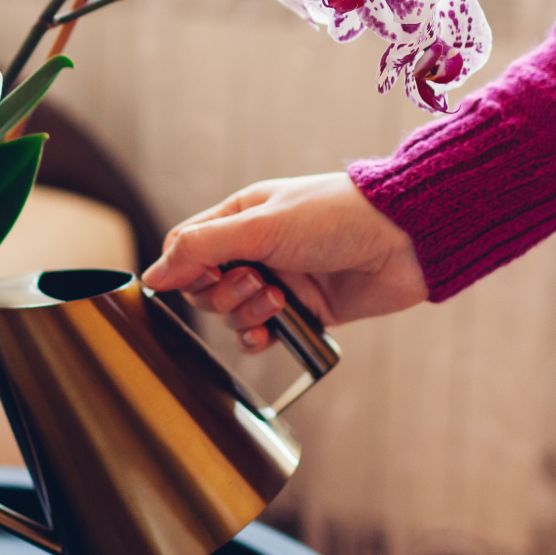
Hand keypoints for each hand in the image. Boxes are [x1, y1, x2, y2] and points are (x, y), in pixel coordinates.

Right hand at [141, 173, 424, 351]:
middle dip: (223, 294)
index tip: (194, 279)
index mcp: (241, 217)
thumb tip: (152, 276)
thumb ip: (201, 249)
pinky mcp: (302, 312)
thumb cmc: (336, 217)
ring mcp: (279, 281)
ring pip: (232, 314)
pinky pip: (261, 335)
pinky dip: (259, 338)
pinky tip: (273, 331)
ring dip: (245, 313)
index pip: (186, 248)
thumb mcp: (261, 226)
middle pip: (204, 287)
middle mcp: (256, 249)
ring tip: (278, 300)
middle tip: (257, 283)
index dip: (182, 269)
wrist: (403, 241)